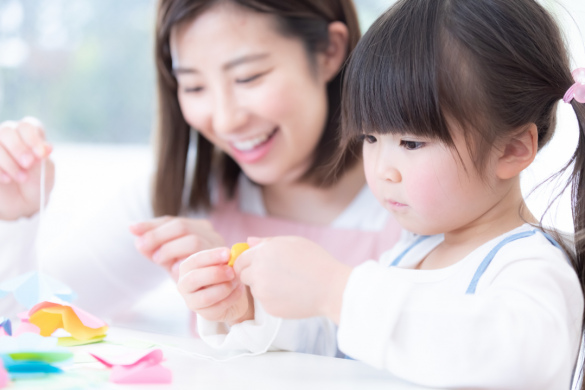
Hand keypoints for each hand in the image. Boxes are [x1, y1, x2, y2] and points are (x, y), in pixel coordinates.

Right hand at [0, 118, 53, 219]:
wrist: (21, 203)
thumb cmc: (36, 184)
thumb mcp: (44, 173)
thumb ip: (42, 159)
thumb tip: (47, 146)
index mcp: (30, 136)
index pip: (28, 126)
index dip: (34, 138)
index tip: (41, 154)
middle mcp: (10, 137)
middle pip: (8, 130)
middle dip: (19, 148)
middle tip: (28, 164)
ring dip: (9, 161)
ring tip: (21, 178)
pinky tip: (6, 180)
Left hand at [129, 217, 224, 280]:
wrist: (217, 290)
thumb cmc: (189, 272)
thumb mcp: (167, 259)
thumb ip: (153, 248)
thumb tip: (136, 237)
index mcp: (194, 226)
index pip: (170, 220)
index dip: (151, 224)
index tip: (131, 229)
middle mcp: (207, 231)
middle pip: (180, 226)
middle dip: (158, 236)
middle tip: (142, 247)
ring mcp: (216, 243)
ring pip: (192, 239)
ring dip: (171, 249)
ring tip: (159, 261)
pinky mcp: (223, 259)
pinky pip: (202, 257)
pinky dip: (185, 261)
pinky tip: (174, 269)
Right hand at [178, 247, 252, 322]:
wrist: (233, 294)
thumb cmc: (225, 273)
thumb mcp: (224, 263)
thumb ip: (225, 258)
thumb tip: (233, 254)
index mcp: (187, 268)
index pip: (194, 261)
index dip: (211, 256)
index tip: (228, 253)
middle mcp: (184, 285)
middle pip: (194, 279)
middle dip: (215, 273)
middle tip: (232, 271)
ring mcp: (192, 302)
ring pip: (205, 297)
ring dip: (224, 288)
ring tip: (236, 281)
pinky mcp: (205, 314)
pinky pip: (218, 307)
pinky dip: (232, 297)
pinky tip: (239, 290)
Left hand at [235, 236, 351, 322]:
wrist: (330, 288)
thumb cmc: (315, 261)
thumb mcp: (293, 242)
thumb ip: (267, 242)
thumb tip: (249, 241)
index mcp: (262, 253)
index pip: (239, 259)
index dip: (245, 262)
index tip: (253, 265)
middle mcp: (258, 272)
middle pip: (243, 275)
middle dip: (252, 274)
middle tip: (271, 275)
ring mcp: (262, 292)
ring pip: (255, 289)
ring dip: (264, 286)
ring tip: (287, 284)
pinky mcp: (269, 308)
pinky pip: (265, 302)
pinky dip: (273, 299)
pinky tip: (291, 294)